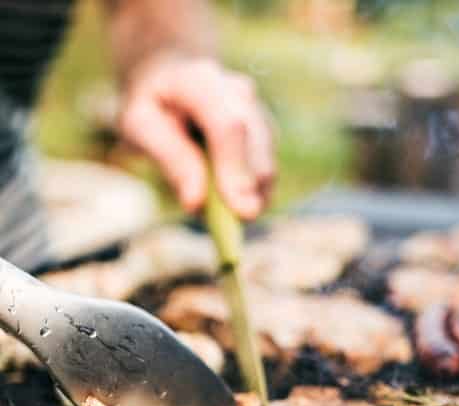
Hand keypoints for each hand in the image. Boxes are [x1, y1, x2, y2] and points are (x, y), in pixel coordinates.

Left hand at [118, 55, 274, 218]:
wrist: (173, 75)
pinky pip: (267, 170)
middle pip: (258, 145)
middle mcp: (240, 93)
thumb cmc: (152, 102)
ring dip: (252, 195)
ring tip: (222, 216)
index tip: (241, 211)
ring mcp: (259, 112)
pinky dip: (253, 193)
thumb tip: (196, 203)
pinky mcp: (267, 134)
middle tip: (234, 225)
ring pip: (268, 161)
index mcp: (202, 82)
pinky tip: (231, 202)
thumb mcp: (138, 124)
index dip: (237, 169)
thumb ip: (168, 158)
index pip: (229, 126)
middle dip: (251, 189)